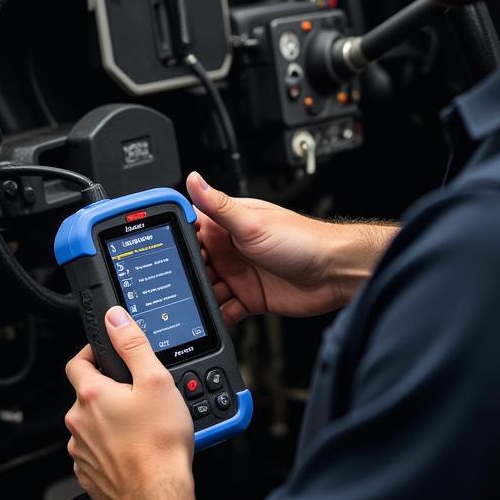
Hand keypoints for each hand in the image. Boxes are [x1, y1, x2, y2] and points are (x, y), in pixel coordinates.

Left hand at [65, 306, 193, 499]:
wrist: (157, 496)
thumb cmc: (159, 444)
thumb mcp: (155, 380)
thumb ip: (132, 344)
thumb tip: (116, 319)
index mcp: (90, 395)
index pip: (77, 361)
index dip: (91, 353)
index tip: (106, 354)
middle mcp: (78, 422)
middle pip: (86, 394)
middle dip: (107, 391)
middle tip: (136, 395)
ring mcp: (81, 451)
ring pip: (91, 425)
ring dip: (109, 421)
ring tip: (139, 426)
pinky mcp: (89, 474)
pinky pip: (96, 452)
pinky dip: (110, 448)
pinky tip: (133, 450)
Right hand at [187, 171, 393, 322]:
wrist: (336, 273)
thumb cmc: (303, 240)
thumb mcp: (252, 222)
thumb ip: (219, 205)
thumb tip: (193, 179)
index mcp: (229, 225)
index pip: (192, 230)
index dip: (177, 241)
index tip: (162, 252)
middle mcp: (232, 249)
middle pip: (196, 265)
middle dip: (186, 276)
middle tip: (175, 287)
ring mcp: (241, 274)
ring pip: (208, 289)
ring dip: (200, 298)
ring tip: (190, 307)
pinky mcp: (251, 297)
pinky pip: (226, 310)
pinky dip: (217, 316)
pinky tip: (211, 320)